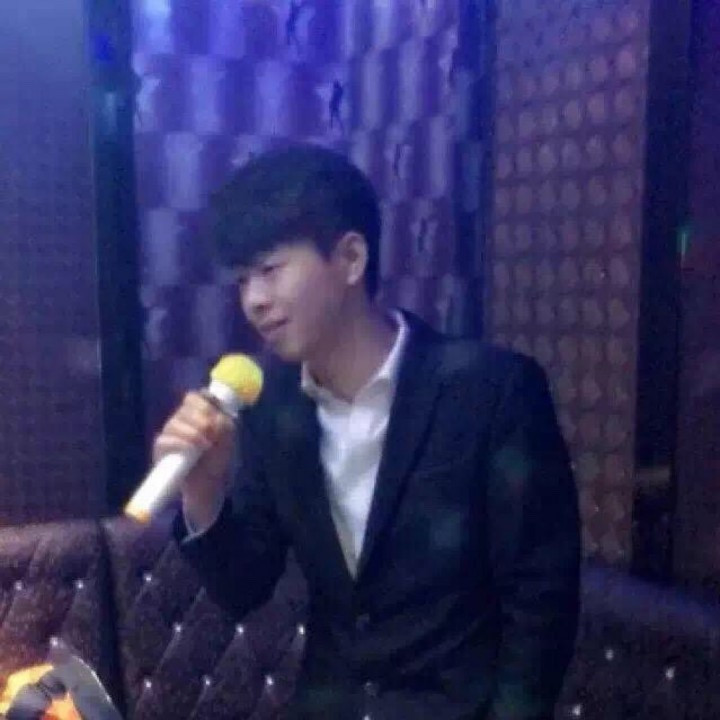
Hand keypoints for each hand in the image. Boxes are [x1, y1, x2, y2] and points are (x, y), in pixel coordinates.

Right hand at [152, 391, 235, 528]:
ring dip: (193, 432)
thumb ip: (223, 421)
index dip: (205, 403)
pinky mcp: (160, 449)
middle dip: (202, 419)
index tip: (216, 416)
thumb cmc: (218, 460)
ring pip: (175, 422)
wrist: (209, 485)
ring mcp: (170, 433)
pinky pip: (165, 440)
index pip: (195, 396)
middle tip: (212, 434)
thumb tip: (211, 416)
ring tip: (205, 445)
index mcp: (198, 414)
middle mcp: (182, 420)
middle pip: (186, 407)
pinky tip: (192, 449)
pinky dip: (181, 443)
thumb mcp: (228, 439)